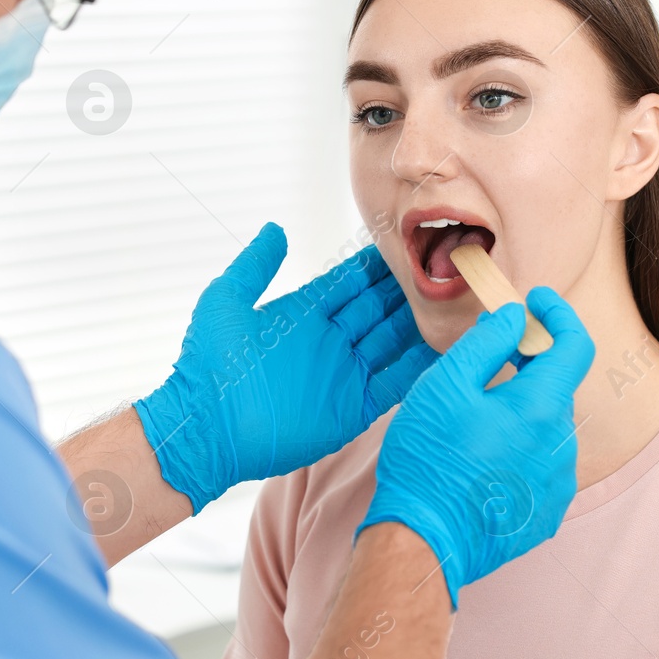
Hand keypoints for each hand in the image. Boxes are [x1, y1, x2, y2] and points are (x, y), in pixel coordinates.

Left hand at [134, 222, 436, 512]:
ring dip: (417, 323)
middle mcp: (329, 341)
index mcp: (302, 314)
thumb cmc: (208, 365)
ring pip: (391, 341)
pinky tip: (442, 346)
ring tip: (450, 300)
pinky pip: (393, 383)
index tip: (405, 244)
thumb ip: (255, 264)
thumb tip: (276, 229)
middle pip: (376, 308)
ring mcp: (343, 375)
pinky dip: (417, 366)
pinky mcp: (352, 409)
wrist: (208, 429)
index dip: (375, 265)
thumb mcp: (226, 302)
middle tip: (441, 267)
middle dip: (405, 289)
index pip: (348, 282)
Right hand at [359, 286, 594, 607]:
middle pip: (555, 388)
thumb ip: (486, 343)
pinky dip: (519, 449)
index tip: (535, 302)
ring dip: (520, 412)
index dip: (558, 315)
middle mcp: (562, 446)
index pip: (575, 345)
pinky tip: (481, 457)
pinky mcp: (547, 513)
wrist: (423, 540)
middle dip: (529, 365)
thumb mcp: (444, 385)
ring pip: (546, 428)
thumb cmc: (427, 461)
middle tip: (489, 356)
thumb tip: (515, 319)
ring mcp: (558, 484)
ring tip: (473, 420)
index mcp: (541, 409)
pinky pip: (542, 465)